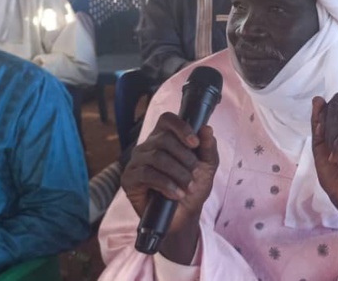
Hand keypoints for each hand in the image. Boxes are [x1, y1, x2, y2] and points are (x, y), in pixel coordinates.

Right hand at [121, 113, 218, 245]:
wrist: (183, 216)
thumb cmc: (192, 188)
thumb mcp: (207, 167)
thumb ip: (208, 148)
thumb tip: (207, 128)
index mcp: (164, 138)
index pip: (167, 120)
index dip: (181, 128)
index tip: (195, 144)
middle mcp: (147, 146)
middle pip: (164, 139)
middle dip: (184, 158)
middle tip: (194, 173)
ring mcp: (136, 162)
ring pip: (157, 157)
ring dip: (178, 173)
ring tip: (188, 186)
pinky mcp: (129, 179)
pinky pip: (147, 174)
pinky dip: (166, 184)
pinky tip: (176, 194)